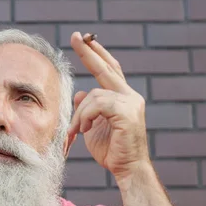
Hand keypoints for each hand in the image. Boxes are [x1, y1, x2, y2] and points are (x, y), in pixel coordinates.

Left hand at [68, 32, 149, 181]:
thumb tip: (79, 93)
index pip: (110, 69)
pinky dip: (86, 117)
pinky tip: (85, 130)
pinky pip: (98, 105)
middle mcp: (130, 96)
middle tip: (75, 36)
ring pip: (94, 95)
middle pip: (107, 68)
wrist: (127, 169)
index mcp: (123, 97)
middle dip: (89, 52)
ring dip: (79, 114)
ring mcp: (130, 103)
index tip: (85, 40)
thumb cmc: (112, 151)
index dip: (97, 54)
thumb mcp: (93, 127)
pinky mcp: (127, 112)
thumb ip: (87, 109)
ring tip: (77, 130)